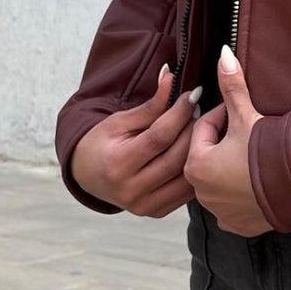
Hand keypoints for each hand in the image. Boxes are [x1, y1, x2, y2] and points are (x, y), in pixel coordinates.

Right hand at [69, 67, 196, 216]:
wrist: (88, 176)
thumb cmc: (103, 143)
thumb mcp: (120, 121)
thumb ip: (150, 105)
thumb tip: (171, 77)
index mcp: (118, 164)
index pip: (159, 136)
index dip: (179, 113)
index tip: (193, 95)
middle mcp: (131, 190)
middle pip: (176, 157)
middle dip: (193, 130)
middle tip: (201, 110)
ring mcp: (144, 206)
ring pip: (185, 177)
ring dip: (199, 150)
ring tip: (202, 129)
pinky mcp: (156, 212)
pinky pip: (186, 192)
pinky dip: (195, 171)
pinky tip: (199, 153)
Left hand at [188, 48, 268, 236]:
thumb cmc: (270, 149)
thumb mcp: (247, 114)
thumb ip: (231, 86)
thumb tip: (222, 52)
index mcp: (196, 164)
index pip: (203, 129)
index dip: (222, 115)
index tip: (241, 111)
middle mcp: (201, 193)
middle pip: (208, 156)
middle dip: (225, 143)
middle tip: (249, 133)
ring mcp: (220, 212)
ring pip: (219, 181)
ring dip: (231, 168)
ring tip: (254, 156)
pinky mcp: (238, 225)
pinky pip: (233, 205)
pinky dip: (242, 195)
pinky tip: (257, 183)